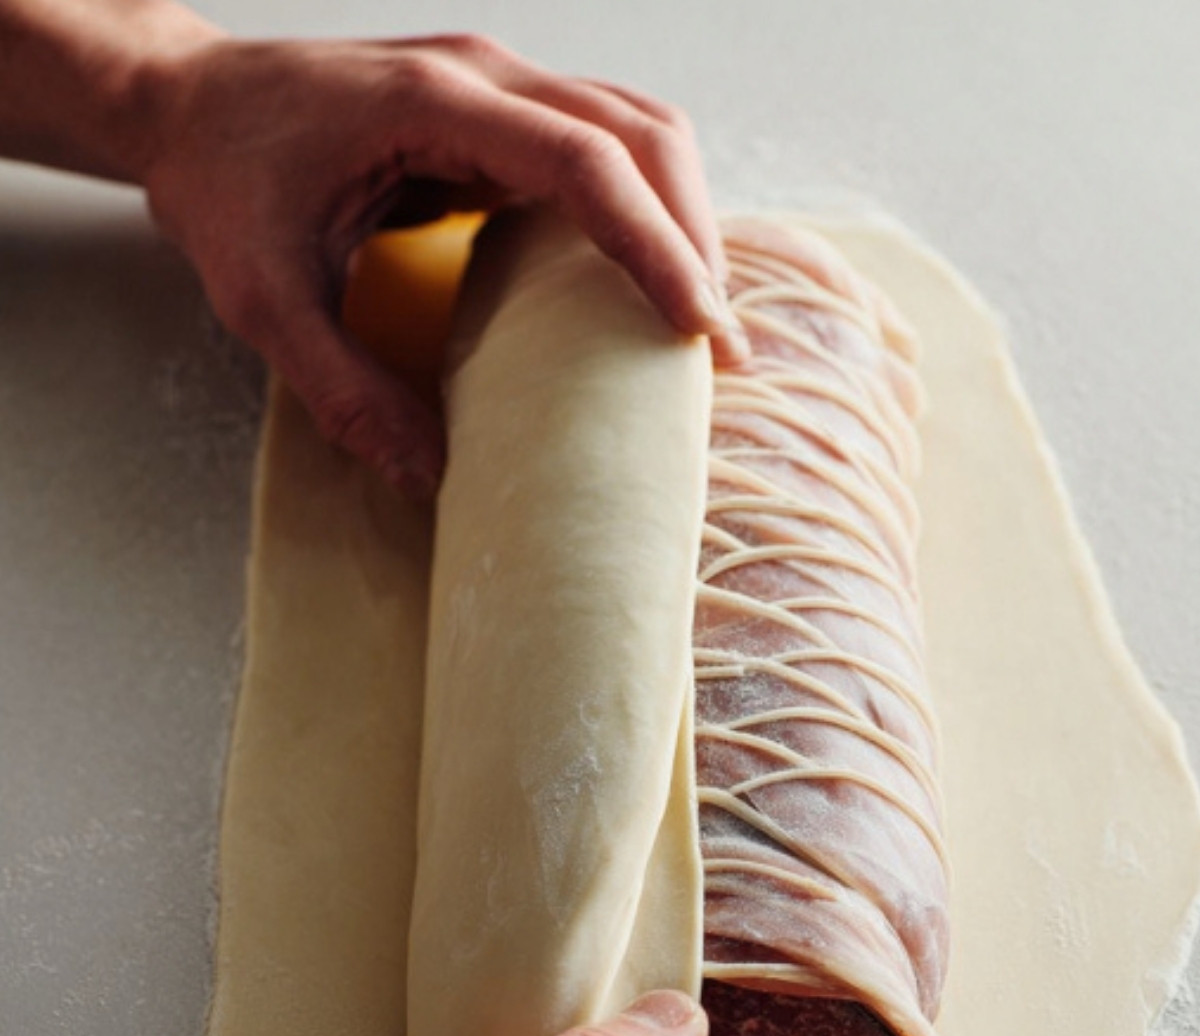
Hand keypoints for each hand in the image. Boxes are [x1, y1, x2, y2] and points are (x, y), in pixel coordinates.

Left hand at [138, 32, 745, 493]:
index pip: (585, 161)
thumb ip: (343, 388)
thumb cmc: (217, 183)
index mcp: (431, 106)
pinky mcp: (493, 112)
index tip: (699, 326)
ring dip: (680, 215)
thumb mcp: (261, 298)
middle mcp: (481, 78)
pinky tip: (645, 275)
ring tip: (698, 316)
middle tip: (719, 344)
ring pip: (635, 127)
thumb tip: (430, 477)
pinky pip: (598, 143)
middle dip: (695, 235)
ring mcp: (493, 86)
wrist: (184, 105)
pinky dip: (641, 206)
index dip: (655, 244)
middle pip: (639, 132)